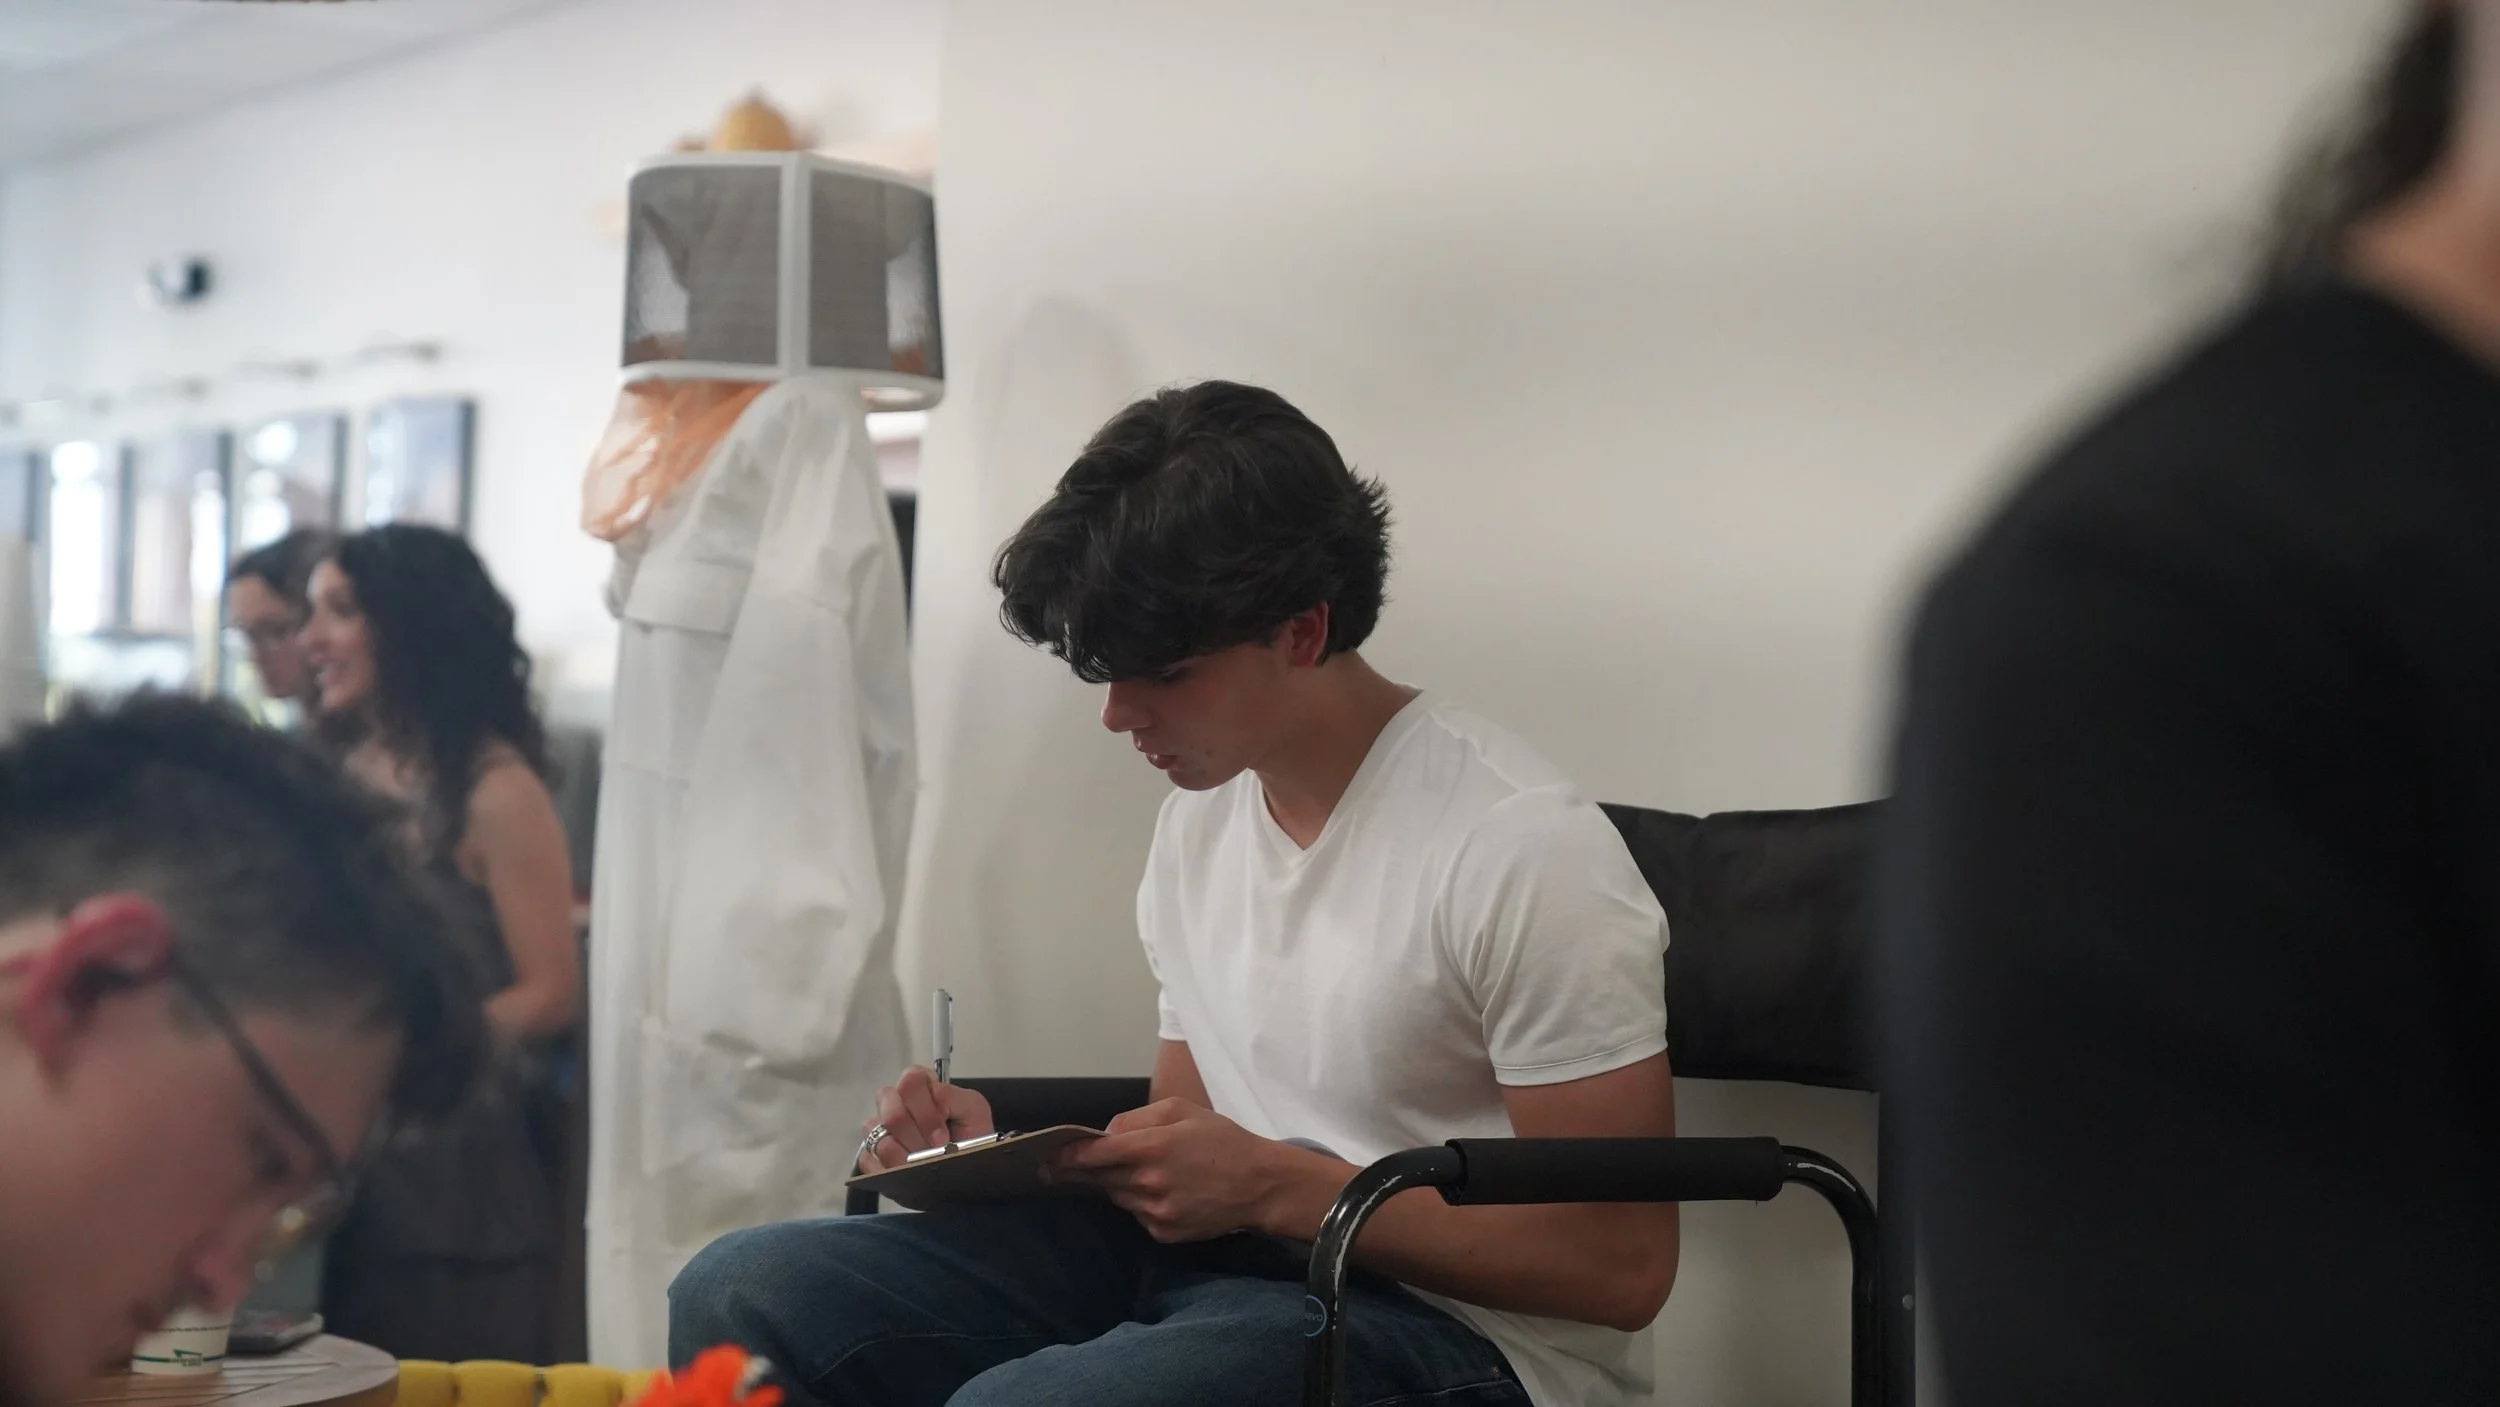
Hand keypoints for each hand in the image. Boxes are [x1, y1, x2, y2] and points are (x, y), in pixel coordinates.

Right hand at [858, 1066, 993, 1173]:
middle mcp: (894, 1102)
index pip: (910, 1082)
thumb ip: (953, 1097)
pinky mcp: (870, 1155)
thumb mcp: (973, 1110)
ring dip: (908, 1159)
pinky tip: (910, 1174)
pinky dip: (893, 1172)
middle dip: (918, 1139)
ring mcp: (879, 1129)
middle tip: (936, 1152)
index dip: (926, 1112)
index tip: (942, 1137)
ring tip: (925, 1164)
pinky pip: (871, 1162)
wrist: (966, 1169)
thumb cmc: (969, 1136)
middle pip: (893, 1113)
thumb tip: (934, 1103)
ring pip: (881, 1141)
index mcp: (918, 1085)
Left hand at [1053, 1099, 1326, 1242]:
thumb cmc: (1222, 1140)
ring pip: (1118, 1198)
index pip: (1093, 1155)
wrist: (1261, 1184)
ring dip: (1117, 1186)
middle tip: (1060, 1168)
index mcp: (1152, 1147)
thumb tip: (1104, 1134)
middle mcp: (1149, 1183)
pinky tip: (1164, 1192)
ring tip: (1139, 1173)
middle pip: (1099, 1179)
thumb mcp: (1181, 1111)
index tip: (1047, 1157)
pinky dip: (1141, 1204)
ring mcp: (1156, 1212)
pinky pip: (1139, 1216)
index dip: (1066, 1157)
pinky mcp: (1164, 1233)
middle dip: (1082, 1173)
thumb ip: (1137, 1118)